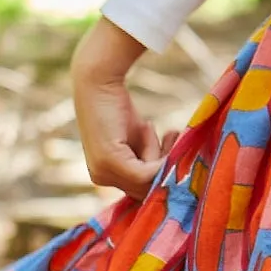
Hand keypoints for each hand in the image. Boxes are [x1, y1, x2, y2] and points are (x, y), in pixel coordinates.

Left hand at [71, 18, 160, 199]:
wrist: (98, 80)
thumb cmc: (117, 105)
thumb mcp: (135, 139)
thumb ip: (146, 159)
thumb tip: (172, 175)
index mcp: (103, 176)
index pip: (140, 189)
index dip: (160, 173)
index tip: (171, 146)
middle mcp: (100, 178)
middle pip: (147, 190)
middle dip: (164, 165)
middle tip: (170, 136)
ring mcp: (103, 172)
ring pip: (149, 181)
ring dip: (159, 154)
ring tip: (153, 129)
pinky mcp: (110, 162)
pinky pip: (148, 172)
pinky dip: (155, 150)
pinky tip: (146, 127)